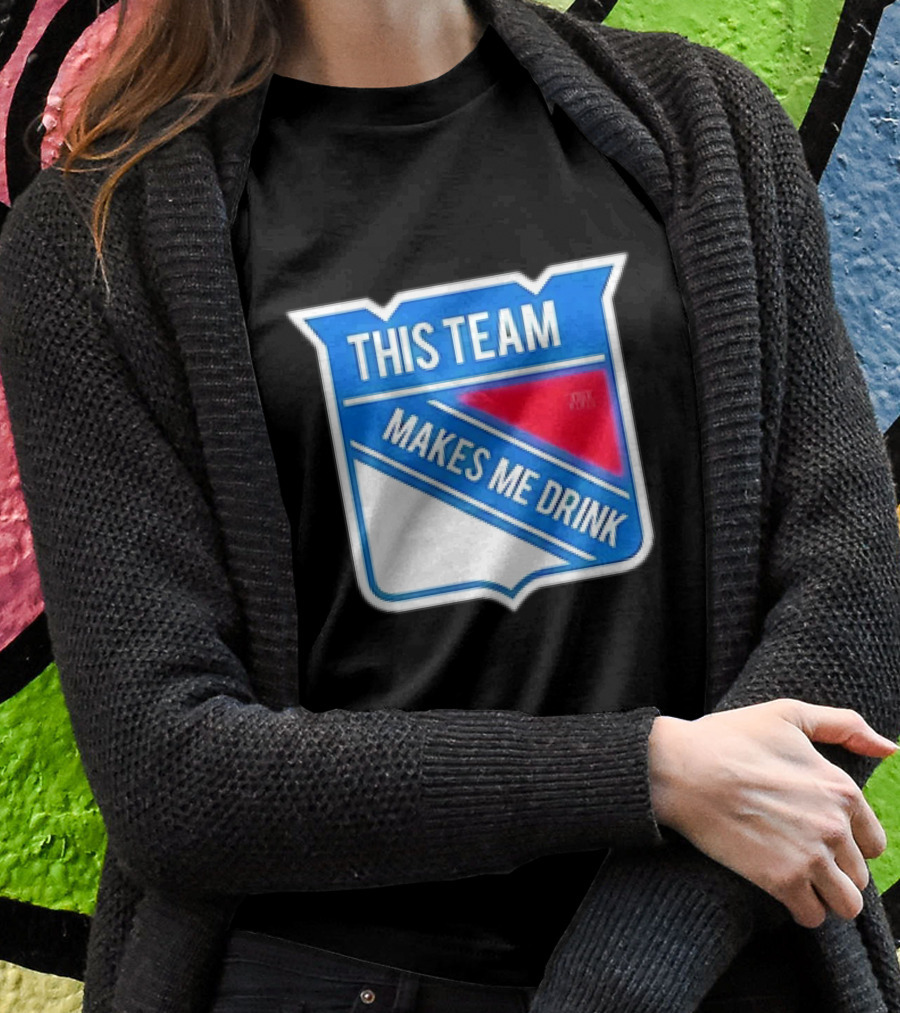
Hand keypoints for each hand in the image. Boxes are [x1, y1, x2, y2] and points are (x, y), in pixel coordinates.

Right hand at [647, 699, 897, 928]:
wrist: (680, 768)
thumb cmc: (729, 738)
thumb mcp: (787, 714)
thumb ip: (843, 726)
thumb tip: (889, 748)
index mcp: (842, 789)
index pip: (873, 842)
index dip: (848, 842)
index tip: (818, 837)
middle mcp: (835, 826)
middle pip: (859, 875)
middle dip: (834, 870)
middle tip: (800, 856)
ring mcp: (810, 856)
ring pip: (846, 904)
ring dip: (825, 897)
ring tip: (798, 881)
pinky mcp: (781, 880)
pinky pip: (813, 917)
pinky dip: (802, 909)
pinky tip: (782, 891)